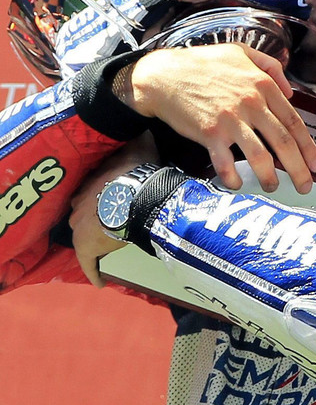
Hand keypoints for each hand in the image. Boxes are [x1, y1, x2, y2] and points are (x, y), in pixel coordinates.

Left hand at [68, 135, 158, 286]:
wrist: (136, 197)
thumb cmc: (139, 173)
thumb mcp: (141, 146)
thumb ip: (141, 137)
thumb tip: (148, 123)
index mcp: (91, 182)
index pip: (89, 191)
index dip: (99, 197)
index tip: (109, 202)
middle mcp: (80, 204)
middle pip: (83, 213)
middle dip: (93, 218)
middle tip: (108, 224)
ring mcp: (81, 227)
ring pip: (84, 237)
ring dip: (95, 242)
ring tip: (108, 248)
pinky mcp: (87, 248)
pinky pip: (89, 264)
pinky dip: (94, 272)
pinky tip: (100, 281)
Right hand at [122, 44, 315, 193]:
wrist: (164, 75)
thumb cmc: (202, 64)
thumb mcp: (241, 52)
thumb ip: (271, 67)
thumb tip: (291, 91)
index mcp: (262, 85)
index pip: (294, 121)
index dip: (308, 146)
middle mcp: (251, 103)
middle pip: (284, 143)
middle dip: (299, 169)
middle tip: (306, 186)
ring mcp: (230, 120)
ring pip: (260, 157)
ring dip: (270, 178)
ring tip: (273, 187)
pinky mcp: (210, 134)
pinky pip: (226, 164)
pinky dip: (233, 178)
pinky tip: (236, 184)